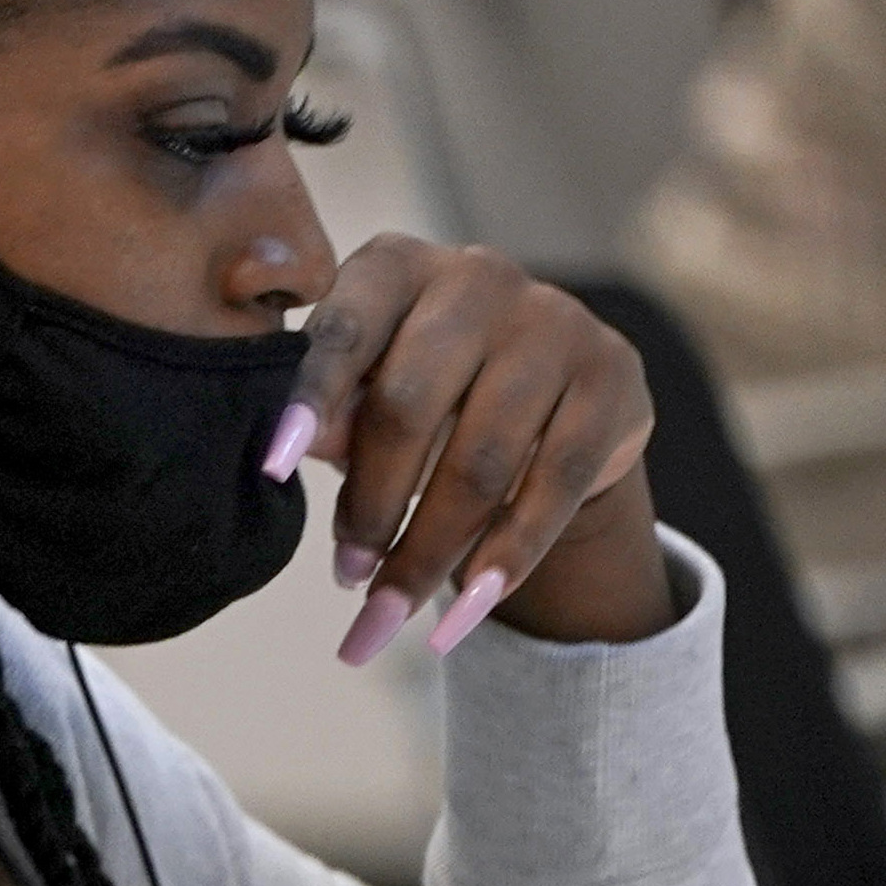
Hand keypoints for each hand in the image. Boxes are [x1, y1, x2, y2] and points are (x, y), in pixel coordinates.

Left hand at [289, 238, 669, 662]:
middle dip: (371, 507)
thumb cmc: (425, 390)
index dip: (309, 401)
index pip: (346, 332)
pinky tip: (460, 617)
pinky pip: (555, 487)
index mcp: (398, 268)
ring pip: (482, 462)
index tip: (272, 470)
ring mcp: (555, 323)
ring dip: (427, 553)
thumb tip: (291, 451)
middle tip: (344, 576)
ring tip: (386, 613)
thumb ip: (331, 412)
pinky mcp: (613, 378)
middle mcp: (479, 277)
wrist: (550, 394)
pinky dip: (503, 561)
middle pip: (411, 407)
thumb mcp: (366, 391)